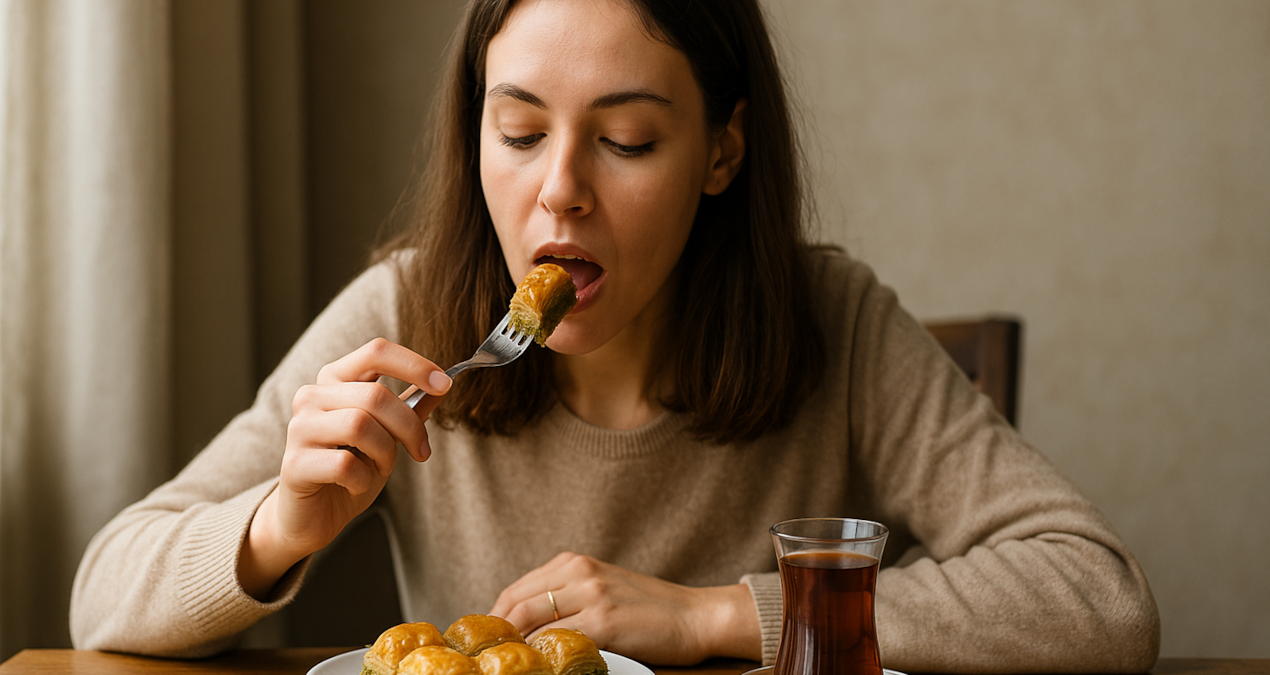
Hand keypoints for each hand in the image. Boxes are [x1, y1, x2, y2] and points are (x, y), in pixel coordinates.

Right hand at [238, 338, 450, 598]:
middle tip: (421, 451)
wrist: (312, 516)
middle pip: (376, 395)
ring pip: (359, 425)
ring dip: (385, 453)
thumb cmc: (350, 469)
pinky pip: (345, 464)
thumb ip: (410, 407)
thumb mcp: (388, 434)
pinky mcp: (294, 464)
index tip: (444, 385)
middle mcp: (312, 396)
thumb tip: (445, 383)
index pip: (375, 352)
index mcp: (335, 380)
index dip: (414, 365)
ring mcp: (299, 428)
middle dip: (409, 427)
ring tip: (379, 468)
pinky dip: (363, 479)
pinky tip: (356, 485)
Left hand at [489, 552, 760, 664]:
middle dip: (496, 634)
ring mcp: (592, 594)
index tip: (486, 644)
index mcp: (574, 563)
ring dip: (514, 646)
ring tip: (509, 666)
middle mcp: (579, 572)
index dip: (494, 619)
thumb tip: (525, 628)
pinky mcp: (605, 620)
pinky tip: (540, 666)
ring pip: (531, 620)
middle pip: (516, 603)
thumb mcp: (602, 590)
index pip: (516, 590)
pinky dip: (542, 655)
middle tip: (489, 660)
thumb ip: (566, 599)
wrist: (695, 617)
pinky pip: (558, 639)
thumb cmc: (650, 610)